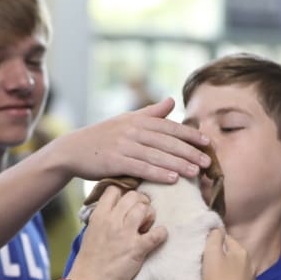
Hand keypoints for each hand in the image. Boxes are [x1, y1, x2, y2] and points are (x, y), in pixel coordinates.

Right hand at [51, 98, 210, 183]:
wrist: (73, 150)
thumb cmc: (103, 136)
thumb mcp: (126, 120)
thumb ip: (151, 113)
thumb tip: (171, 100)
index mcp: (137, 120)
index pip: (169, 127)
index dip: (190, 134)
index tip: (207, 142)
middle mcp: (132, 130)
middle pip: (166, 142)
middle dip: (189, 151)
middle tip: (207, 161)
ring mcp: (123, 146)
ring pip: (157, 156)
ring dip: (178, 164)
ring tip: (196, 172)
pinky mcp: (114, 161)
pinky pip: (141, 168)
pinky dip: (158, 173)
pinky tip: (173, 179)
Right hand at [68, 186, 165, 279]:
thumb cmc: (90, 259)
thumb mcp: (91, 231)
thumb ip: (103, 218)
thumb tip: (117, 209)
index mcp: (99, 216)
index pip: (114, 189)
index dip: (125, 193)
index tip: (128, 203)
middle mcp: (112, 221)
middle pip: (133, 196)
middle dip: (141, 202)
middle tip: (142, 214)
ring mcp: (125, 235)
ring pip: (145, 209)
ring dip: (151, 215)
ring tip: (148, 226)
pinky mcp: (137, 249)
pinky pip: (157, 233)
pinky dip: (161, 233)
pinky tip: (158, 236)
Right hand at [198, 229, 254, 279]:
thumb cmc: (217, 279)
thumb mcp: (212, 253)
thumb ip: (214, 237)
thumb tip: (217, 229)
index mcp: (243, 252)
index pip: (228, 239)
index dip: (215, 241)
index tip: (205, 247)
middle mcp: (251, 265)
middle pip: (234, 255)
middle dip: (223, 256)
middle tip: (207, 262)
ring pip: (237, 270)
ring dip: (228, 270)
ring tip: (214, 276)